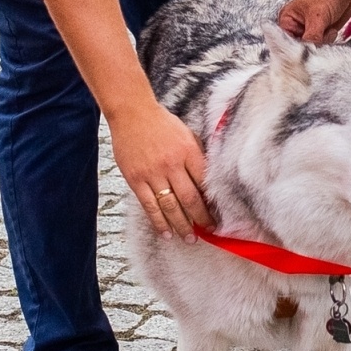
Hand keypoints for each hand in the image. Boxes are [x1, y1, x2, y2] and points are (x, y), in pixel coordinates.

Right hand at [110, 103, 214, 240]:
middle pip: (190, 198)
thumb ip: (198, 156)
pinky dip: (158, 221)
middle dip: (201, 218)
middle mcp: (172, 164)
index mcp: (188, 152)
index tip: (218, 216)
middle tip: (207, 231)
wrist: (132, 113)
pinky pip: (149, 205)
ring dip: (181, 225)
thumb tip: (209, 182)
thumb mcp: (187, 134)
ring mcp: (152, 173)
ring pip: (170, 206)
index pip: (204, 184)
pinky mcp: (135, 179)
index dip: (212, 203)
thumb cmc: (162, 123)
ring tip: (189, 238)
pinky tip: (166, 233)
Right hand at [279, 0, 350, 43]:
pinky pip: (324, 46)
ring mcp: (309, 31)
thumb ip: (312, 37)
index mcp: (287, 20)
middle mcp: (296, 27)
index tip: (310, 49)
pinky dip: (330, 41)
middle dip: (313, 45)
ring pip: (314, 49)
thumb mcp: (318, 16)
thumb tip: (308, 54)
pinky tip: (332, 29)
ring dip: (324, 42)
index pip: (287, 43)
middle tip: (322, 34)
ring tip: (328, 27)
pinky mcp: (322, 33)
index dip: (298, 49)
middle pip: (300, 49)